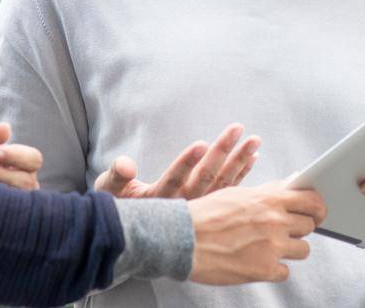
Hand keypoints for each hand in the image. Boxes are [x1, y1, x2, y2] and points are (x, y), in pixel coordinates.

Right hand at [95, 123, 259, 199]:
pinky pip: (227, 191)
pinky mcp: (208, 210)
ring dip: (238, 161)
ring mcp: (197, 210)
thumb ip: (116, 175)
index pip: (173, 179)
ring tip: (254, 141)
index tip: (201, 144)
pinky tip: (253, 158)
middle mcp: (181, 207)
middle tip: (238, 128)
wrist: (132, 237)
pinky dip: (241, 175)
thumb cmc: (120, 207)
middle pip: (204, 178)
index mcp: (158, 200)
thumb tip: (125, 165)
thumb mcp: (110, 191)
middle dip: (222, 152)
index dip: (186, 162)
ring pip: (221, 184)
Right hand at [187, 180, 326, 284]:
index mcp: (270, 199)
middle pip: (309, 225)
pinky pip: (286, 271)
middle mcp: (276, 221)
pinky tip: (260, 262)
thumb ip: (267, 192)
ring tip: (271, 247)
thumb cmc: (206, 214)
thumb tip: (287, 187)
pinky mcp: (264, 270)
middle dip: (299, 228)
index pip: (312, 200)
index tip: (317, 212)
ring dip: (290, 249)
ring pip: (303, 249)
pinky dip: (275, 269)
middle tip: (285, 230)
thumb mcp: (238, 194)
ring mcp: (272, 247)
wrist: (183, 239)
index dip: (318, 207)